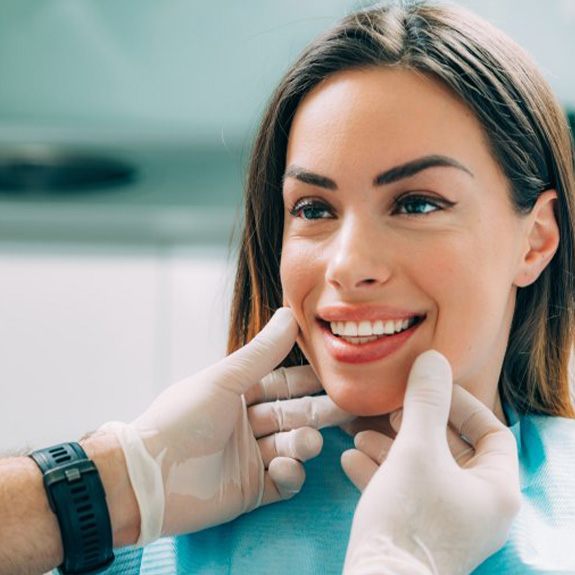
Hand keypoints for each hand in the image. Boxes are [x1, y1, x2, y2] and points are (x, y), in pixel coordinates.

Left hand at [101, 308, 352, 544]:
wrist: (147, 478)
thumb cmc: (181, 420)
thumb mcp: (223, 380)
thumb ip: (261, 352)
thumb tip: (290, 313)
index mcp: (238, 394)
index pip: (283, 383)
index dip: (309, 379)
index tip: (337, 373)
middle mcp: (247, 424)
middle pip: (293, 415)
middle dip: (319, 411)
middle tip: (349, 408)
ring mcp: (250, 458)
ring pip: (291, 446)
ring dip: (303, 443)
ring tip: (307, 442)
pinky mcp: (251, 491)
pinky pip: (282, 482)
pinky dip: (289, 475)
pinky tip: (283, 468)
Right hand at [342, 350, 520, 574]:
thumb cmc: (408, 516)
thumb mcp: (416, 449)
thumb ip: (425, 401)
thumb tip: (433, 358)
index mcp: (495, 489)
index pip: (493, 433)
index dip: (462, 404)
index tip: (429, 390)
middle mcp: (477, 507)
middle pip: (452, 449)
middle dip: (416, 425)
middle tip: (390, 410)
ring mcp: (447, 522)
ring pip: (423, 469)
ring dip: (392, 447)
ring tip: (360, 433)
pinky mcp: (418, 532)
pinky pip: (405, 492)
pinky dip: (382, 472)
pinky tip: (351, 459)